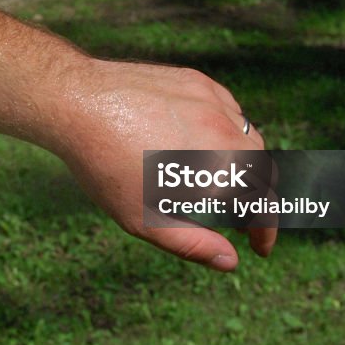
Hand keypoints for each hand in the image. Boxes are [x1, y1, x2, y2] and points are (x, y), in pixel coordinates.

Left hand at [57, 59, 275, 270]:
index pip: (264, 206)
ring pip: (248, 138)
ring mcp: (215, 103)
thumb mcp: (144, 219)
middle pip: (263, 171)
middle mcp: (227, 134)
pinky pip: (228, 111)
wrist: (78, 103)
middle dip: (256, 199)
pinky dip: (226, 132)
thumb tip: (231, 261)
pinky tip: (203, 144)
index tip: (257, 248)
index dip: (266, 232)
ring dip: (244, 165)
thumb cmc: (107, 167)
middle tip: (239, 218)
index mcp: (220, 171)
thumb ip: (192, 244)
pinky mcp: (200, 82)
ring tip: (219, 184)